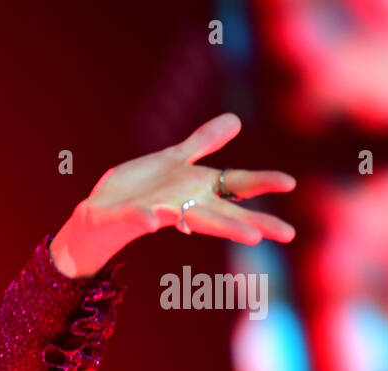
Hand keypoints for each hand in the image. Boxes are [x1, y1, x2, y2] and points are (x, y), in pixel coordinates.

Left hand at [50, 113, 296, 277]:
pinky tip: (155, 221)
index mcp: (195, 190)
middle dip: (251, 222)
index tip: (291, 183)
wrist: (97, 213)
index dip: (261, 182)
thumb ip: (202, 143)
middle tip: (286, 233)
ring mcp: (156, 213)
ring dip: (218, 225)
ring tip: (249, 236)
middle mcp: (182, 205)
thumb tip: (236, 119)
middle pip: (222, 213)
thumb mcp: (172, 160)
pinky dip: (146, 218)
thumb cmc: (137, 190)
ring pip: (190, 219)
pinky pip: (137, 219)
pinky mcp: (127, 219)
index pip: (234, 185)